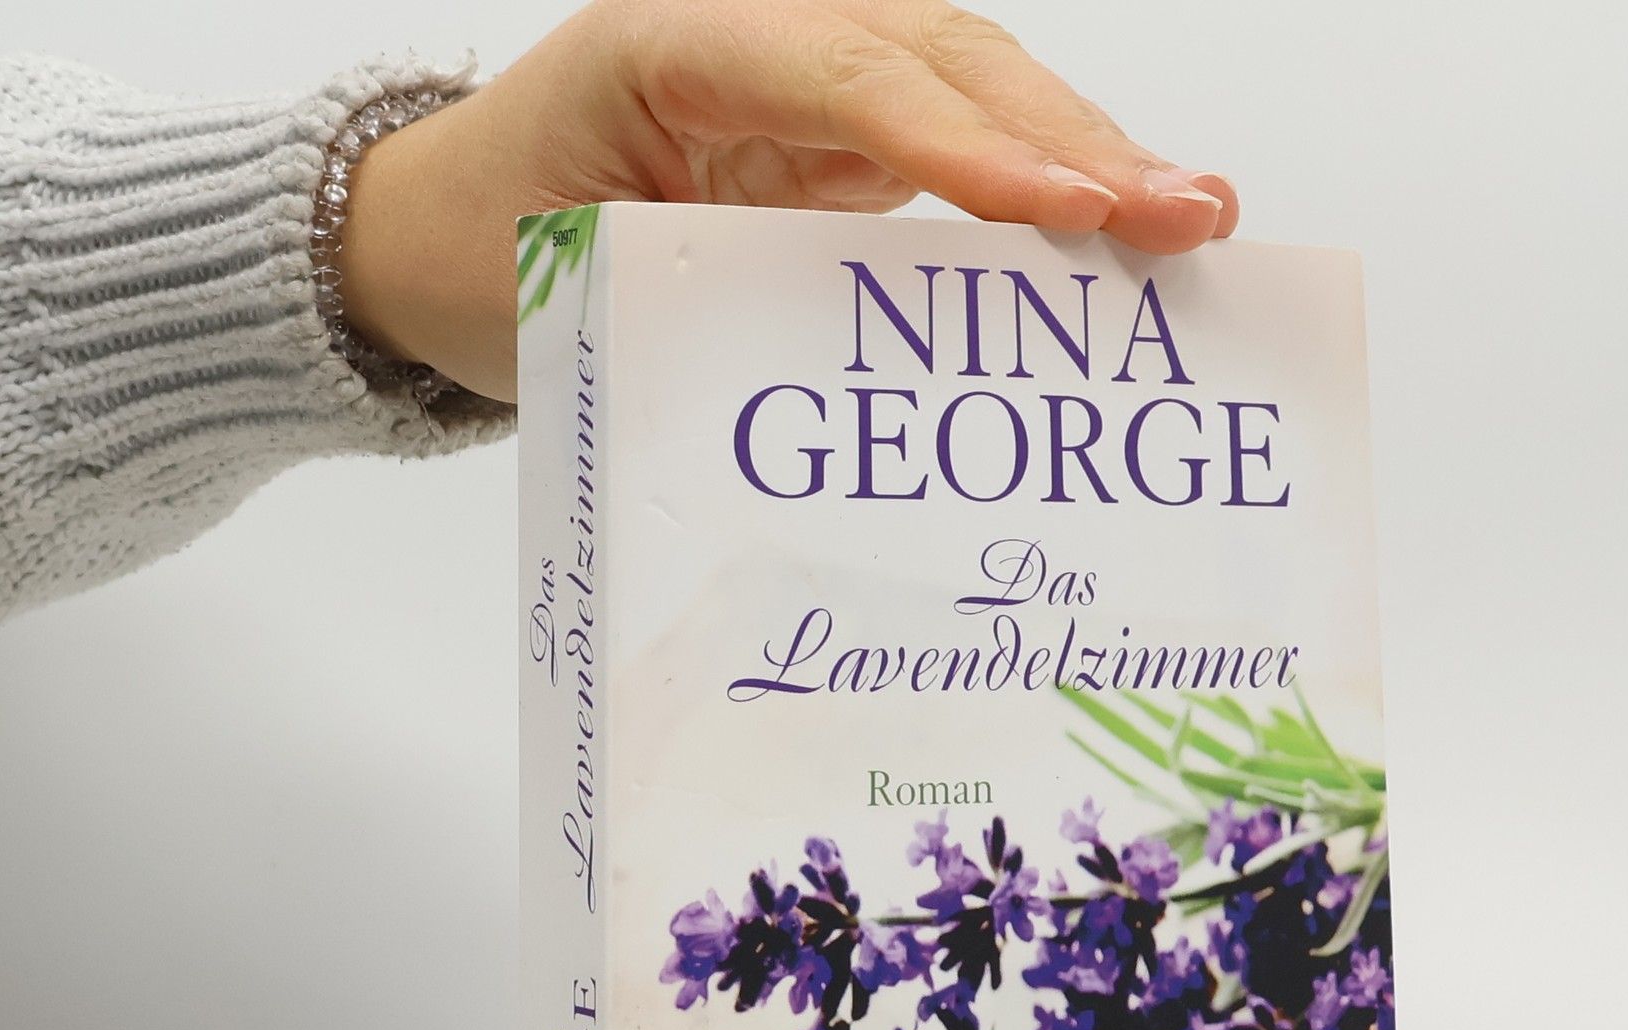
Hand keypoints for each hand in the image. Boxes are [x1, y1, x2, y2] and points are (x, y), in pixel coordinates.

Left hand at [340, 0, 1238, 400]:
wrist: (435, 232)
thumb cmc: (486, 254)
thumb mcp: (574, 285)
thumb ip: (715, 304)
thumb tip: (875, 395)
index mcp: (676, 40)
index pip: (855, 77)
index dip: (976, 148)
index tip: (1075, 213)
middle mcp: (757, 31)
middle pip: (946, 61)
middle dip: (1075, 139)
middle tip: (1191, 213)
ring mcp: (805, 72)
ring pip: (973, 88)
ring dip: (1085, 156)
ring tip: (1193, 218)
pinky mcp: (833, 127)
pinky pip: (957, 138)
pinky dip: (1041, 186)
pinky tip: (1120, 228)